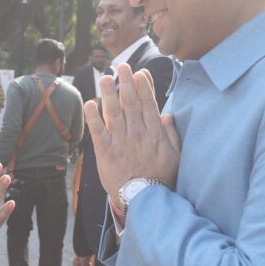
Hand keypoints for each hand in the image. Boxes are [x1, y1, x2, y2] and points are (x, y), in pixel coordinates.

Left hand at [85, 63, 180, 204]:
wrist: (144, 199)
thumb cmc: (161, 178)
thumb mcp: (174, 156)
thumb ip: (171, 134)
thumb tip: (166, 115)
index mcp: (153, 133)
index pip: (148, 104)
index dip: (144, 87)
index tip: (140, 73)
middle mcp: (137, 133)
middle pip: (131, 103)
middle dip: (126, 82)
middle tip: (122, 66)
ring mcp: (121, 142)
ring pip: (114, 112)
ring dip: (109, 93)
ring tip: (106, 77)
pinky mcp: (106, 152)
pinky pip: (98, 132)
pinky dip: (93, 117)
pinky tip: (90, 103)